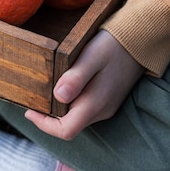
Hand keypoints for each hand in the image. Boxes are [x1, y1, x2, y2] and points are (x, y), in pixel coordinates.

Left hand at [25, 29, 144, 139]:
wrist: (140, 40)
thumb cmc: (112, 46)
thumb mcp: (91, 57)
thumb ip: (75, 78)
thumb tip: (58, 96)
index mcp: (95, 103)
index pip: (66, 130)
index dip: (44, 124)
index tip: (29, 110)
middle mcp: (101, 111)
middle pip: (69, 125)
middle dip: (48, 117)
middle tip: (32, 98)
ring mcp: (105, 106)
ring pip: (76, 117)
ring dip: (58, 109)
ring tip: (43, 91)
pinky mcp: (107, 99)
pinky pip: (83, 108)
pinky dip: (68, 102)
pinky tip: (62, 86)